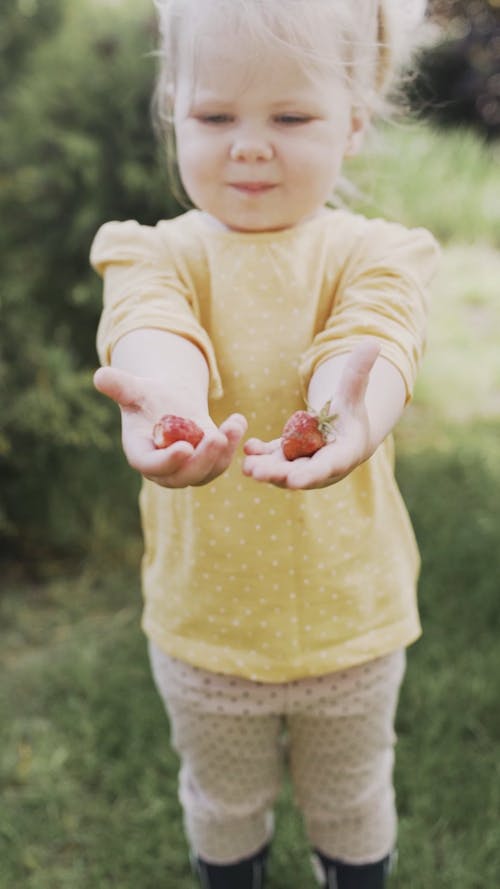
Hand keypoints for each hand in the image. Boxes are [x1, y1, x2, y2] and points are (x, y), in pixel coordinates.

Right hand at [94, 367, 246, 487]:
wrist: (169, 403)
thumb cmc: (148, 396)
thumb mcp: (134, 388)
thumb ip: (119, 386)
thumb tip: (100, 376)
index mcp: (140, 454)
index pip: (151, 466)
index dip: (167, 461)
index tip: (185, 448)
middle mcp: (162, 469)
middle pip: (182, 476)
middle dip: (201, 460)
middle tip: (215, 438)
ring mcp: (186, 470)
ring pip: (206, 472)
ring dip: (222, 452)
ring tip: (233, 425)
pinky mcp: (207, 465)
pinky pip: (221, 461)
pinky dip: (232, 444)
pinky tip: (238, 422)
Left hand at [242, 341, 380, 489]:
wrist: (341, 433)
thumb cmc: (350, 414)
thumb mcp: (353, 395)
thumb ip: (358, 373)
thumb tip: (373, 342)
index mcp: (342, 456)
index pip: (326, 468)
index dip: (311, 475)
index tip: (294, 481)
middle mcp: (321, 469)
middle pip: (299, 475)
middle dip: (278, 475)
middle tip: (257, 472)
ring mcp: (302, 467)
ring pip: (281, 472)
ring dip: (264, 470)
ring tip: (248, 467)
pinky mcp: (286, 461)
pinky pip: (271, 460)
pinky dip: (259, 456)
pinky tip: (248, 448)